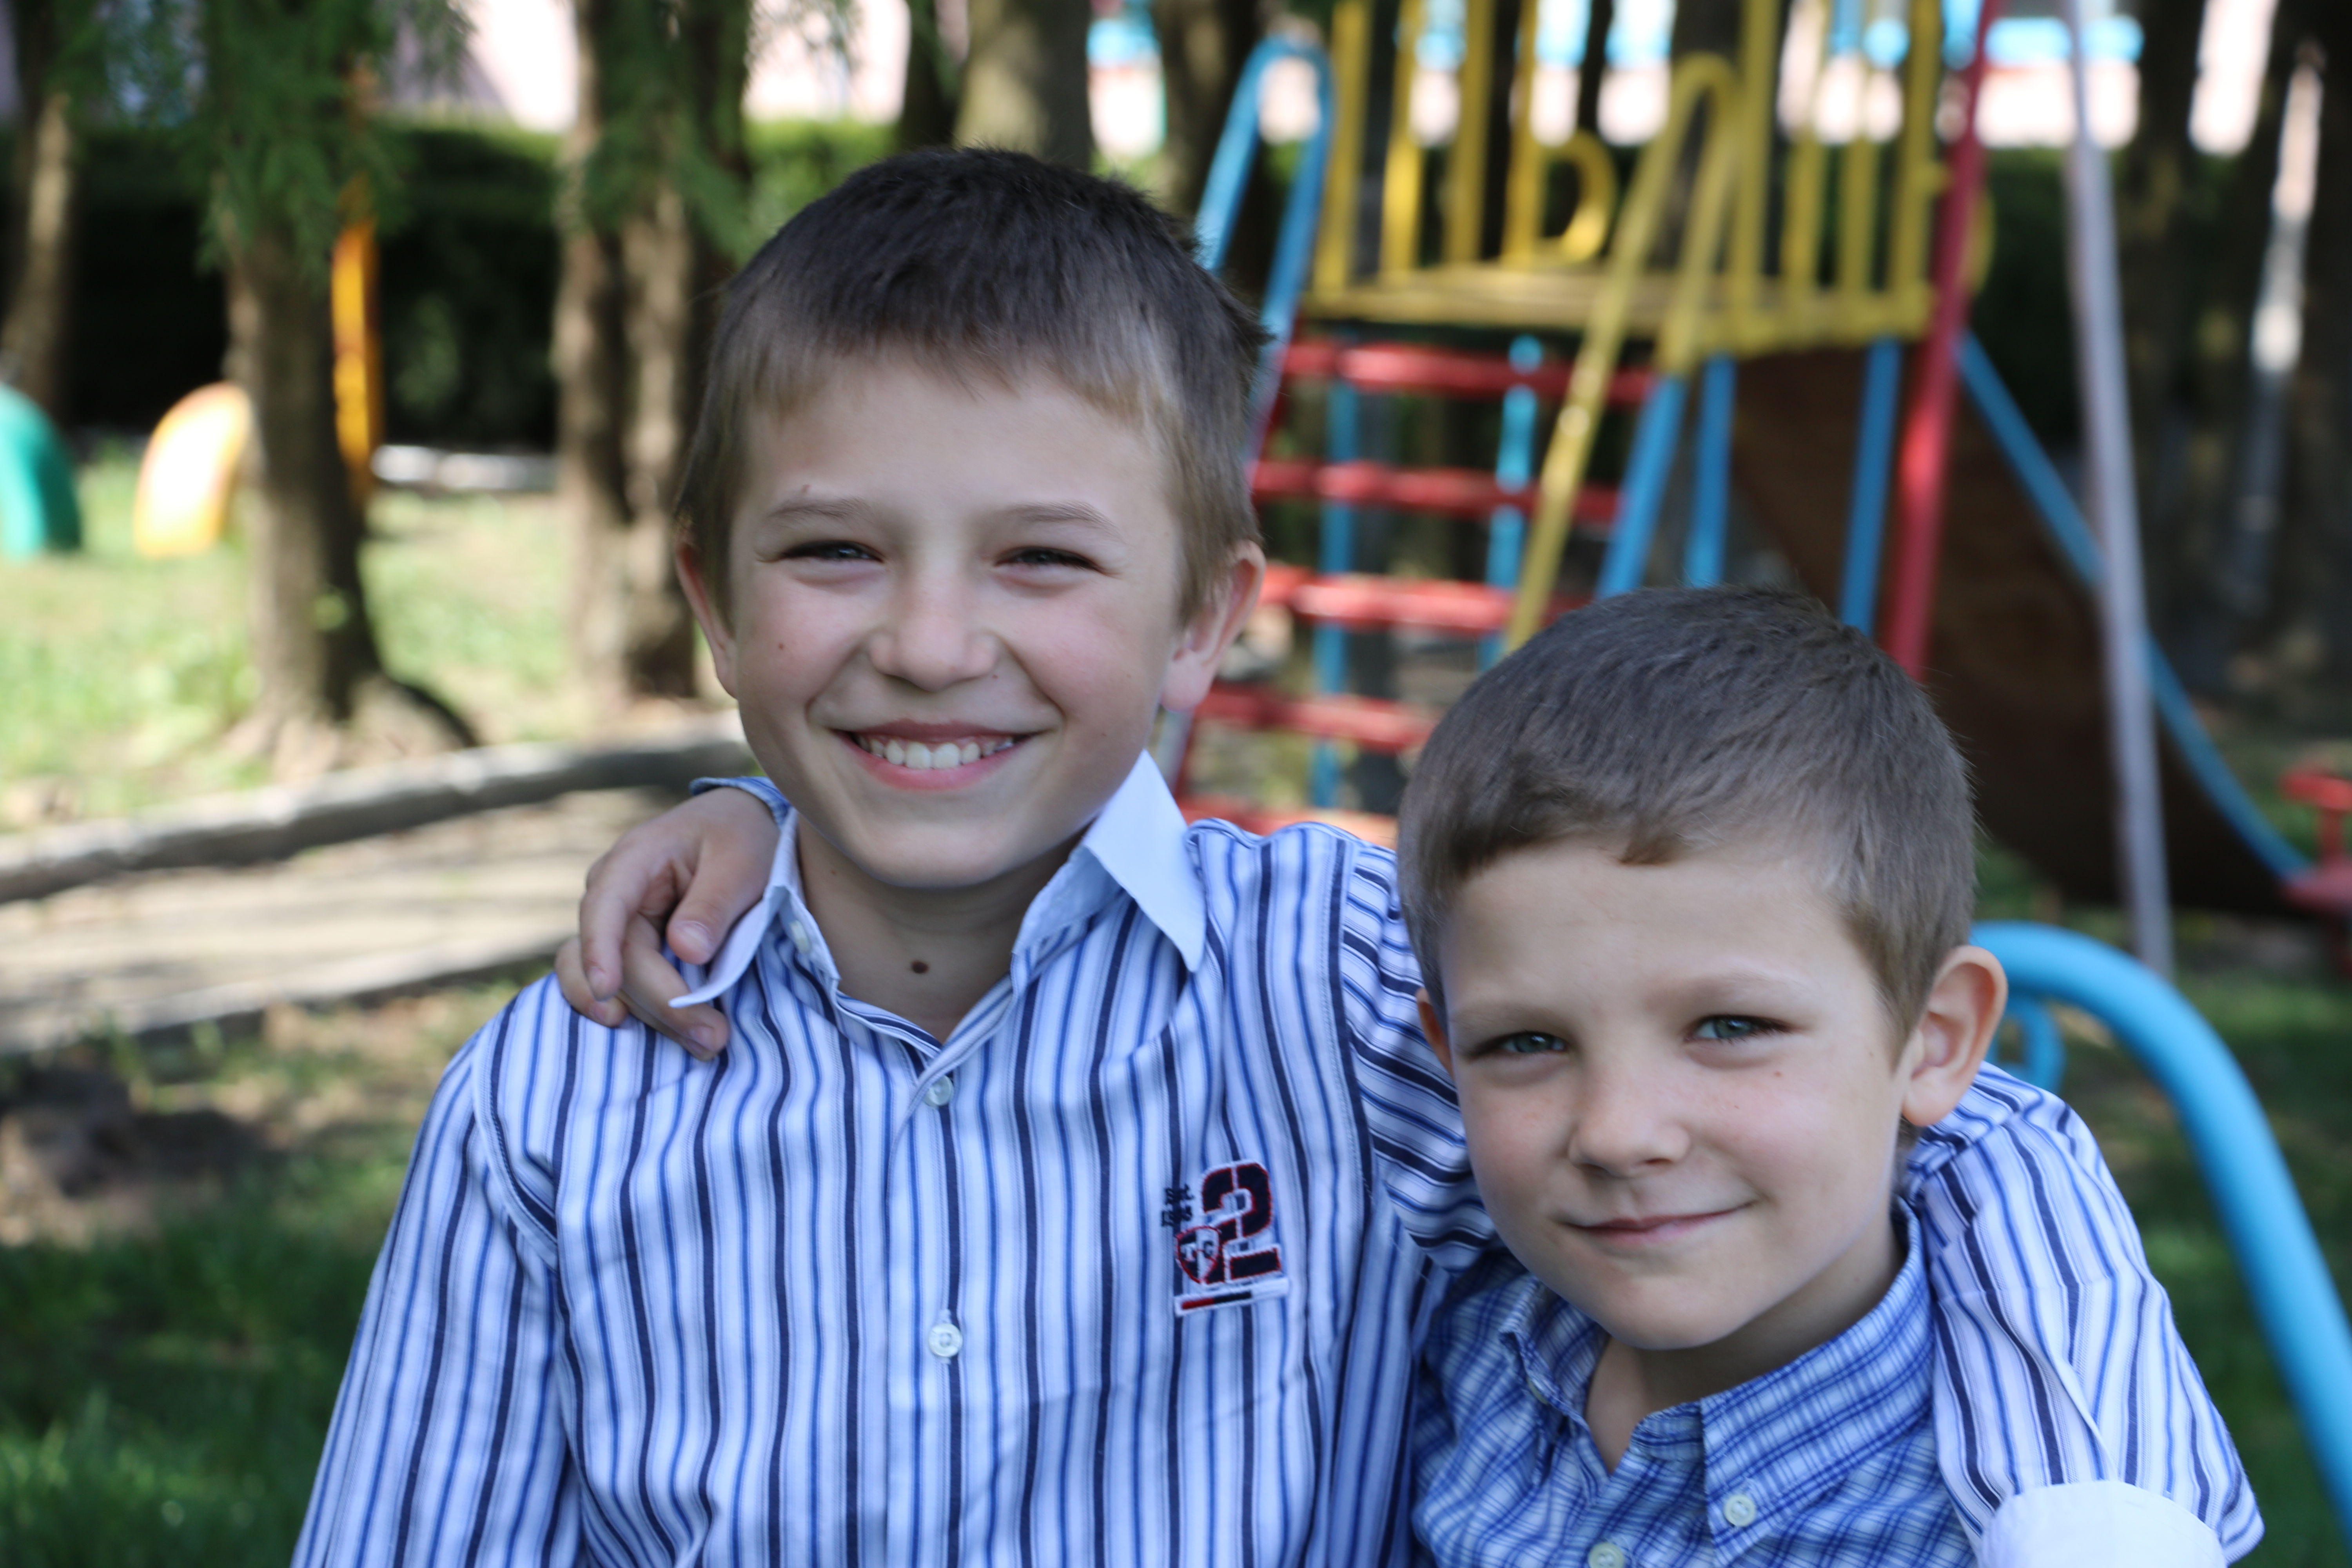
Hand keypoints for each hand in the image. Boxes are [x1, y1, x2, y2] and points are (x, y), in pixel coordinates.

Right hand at [553, 788, 780, 1056]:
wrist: (741, 827)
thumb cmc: (740, 838)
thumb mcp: (741, 861)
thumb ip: (714, 904)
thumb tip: (687, 950)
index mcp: (634, 860)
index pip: (604, 906)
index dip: (600, 950)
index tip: (607, 988)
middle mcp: (612, 893)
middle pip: (617, 958)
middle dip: (660, 1002)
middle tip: (712, 1038)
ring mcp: (615, 923)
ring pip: (606, 980)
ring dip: (647, 1015)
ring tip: (700, 1046)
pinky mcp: (627, 947)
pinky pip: (614, 983)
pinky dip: (631, 1010)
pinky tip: (659, 1035)